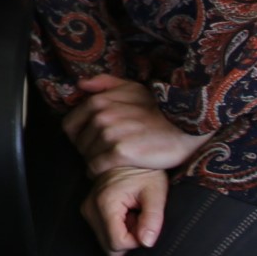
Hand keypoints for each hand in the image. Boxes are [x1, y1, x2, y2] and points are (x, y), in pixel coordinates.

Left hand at [64, 74, 204, 174]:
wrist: (186, 126)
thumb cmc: (160, 108)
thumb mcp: (132, 88)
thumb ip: (105, 84)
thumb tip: (81, 85)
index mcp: (99, 102)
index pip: (70, 125)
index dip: (78, 136)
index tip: (89, 142)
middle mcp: (101, 117)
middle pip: (79, 143)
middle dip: (87, 150)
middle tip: (101, 155)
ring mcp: (110, 135)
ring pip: (87, 155)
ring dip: (94, 161)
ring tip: (108, 163)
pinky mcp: (121, 152)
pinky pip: (97, 167)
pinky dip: (98, 171)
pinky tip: (109, 172)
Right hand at [86, 168, 166, 255]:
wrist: (129, 153)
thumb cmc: (146, 171)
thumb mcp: (156, 192)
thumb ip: (152, 219)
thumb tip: (146, 243)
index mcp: (105, 202)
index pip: (117, 243)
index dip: (136, 241)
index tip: (145, 222)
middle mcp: (90, 207)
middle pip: (109, 247)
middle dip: (129, 238)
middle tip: (139, 216)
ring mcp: (86, 208)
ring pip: (106, 242)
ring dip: (123, 233)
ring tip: (133, 211)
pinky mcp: (88, 208)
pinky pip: (104, 232)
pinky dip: (117, 227)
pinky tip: (126, 210)